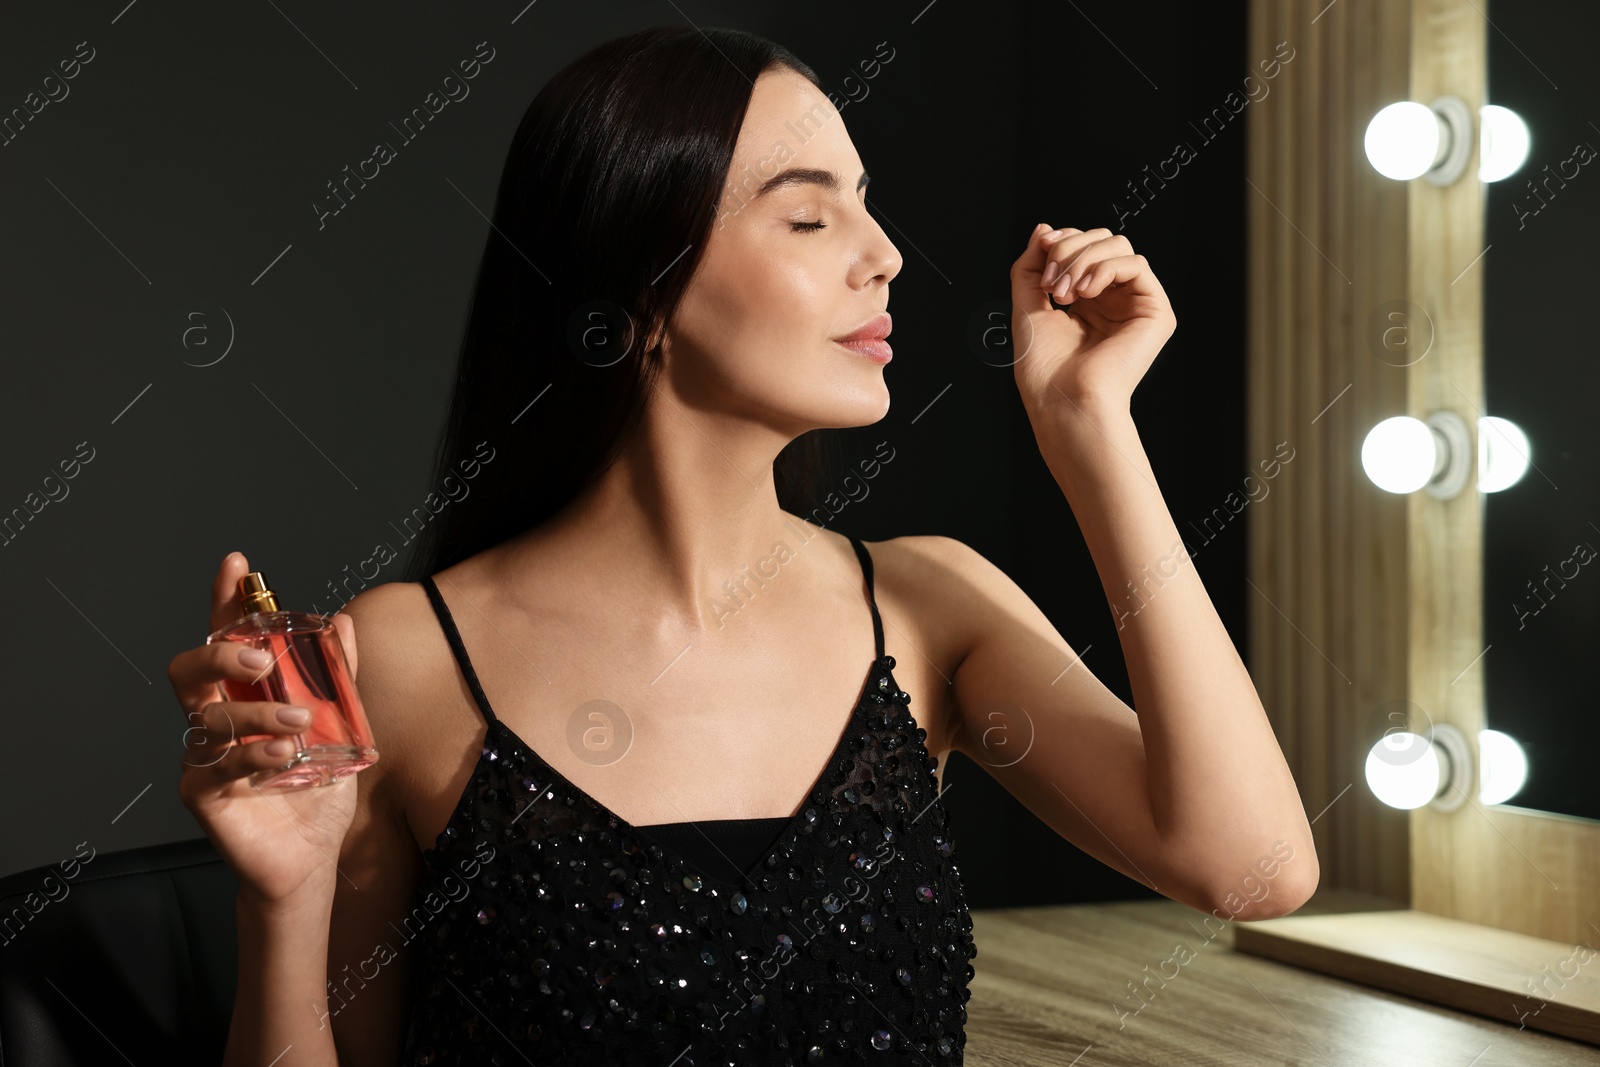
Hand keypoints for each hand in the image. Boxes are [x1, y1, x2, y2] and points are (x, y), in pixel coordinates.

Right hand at [169, 551, 362, 909]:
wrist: (311, 857)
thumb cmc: (315, 790)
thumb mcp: (341, 727)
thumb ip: (339, 677)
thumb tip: (343, 621)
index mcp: (244, 695)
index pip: (227, 638)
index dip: (226, 600)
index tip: (238, 564)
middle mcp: (216, 720)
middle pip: (191, 670)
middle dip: (221, 654)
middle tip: (261, 659)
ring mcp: (203, 756)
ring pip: (211, 718)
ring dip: (258, 714)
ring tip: (301, 723)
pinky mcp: (203, 793)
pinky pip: (219, 765)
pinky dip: (253, 755)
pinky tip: (285, 755)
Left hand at [1008, 224, 1176, 418]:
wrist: (1063, 402)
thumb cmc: (1044, 369)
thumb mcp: (1026, 305)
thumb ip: (1031, 265)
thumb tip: (1044, 227)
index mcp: (1087, 300)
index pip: (1083, 245)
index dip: (1062, 239)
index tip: (1042, 250)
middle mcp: (1114, 300)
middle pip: (1101, 239)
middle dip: (1070, 249)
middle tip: (1051, 284)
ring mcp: (1135, 305)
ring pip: (1118, 246)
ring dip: (1083, 259)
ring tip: (1064, 293)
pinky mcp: (1156, 313)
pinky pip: (1137, 265)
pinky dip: (1106, 268)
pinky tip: (1086, 292)